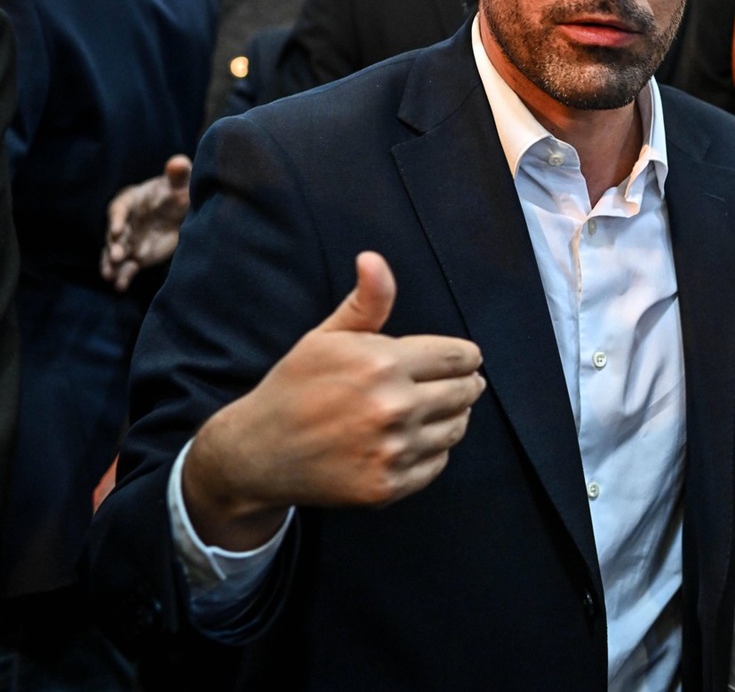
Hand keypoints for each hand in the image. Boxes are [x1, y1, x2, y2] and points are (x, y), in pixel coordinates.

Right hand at [101, 154, 192, 290]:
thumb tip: (179, 162)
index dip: (117, 220)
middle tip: (116, 255)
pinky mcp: (136, 256)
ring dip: (112, 264)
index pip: (118, 210)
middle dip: (114, 245)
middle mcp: (124, 223)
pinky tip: (119, 287)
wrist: (178, 210)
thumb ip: (178, 174)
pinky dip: (123, 276)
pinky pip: (126, 267)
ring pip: (115, 253)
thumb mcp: (179, 183)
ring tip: (110, 277)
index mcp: (130, 202)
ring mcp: (129, 241)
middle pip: (115, 235)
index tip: (117, 229)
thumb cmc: (176, 192)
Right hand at [182, 252, 485, 550]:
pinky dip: (432, 451)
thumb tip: (374, 258)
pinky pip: (438, 462)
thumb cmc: (296, 386)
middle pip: (466, 392)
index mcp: (382, 363)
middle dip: (464, 384)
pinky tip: (411, 439)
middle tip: (454, 383)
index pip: (460, 357)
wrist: (257, 453)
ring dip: (452, 416)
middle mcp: (392, 408)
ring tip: (432, 409)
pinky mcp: (387, 486)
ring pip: (457, 428)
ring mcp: (391, 451)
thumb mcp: (326, 336)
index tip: (462, 359)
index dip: (465, 356)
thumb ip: (365, 301)